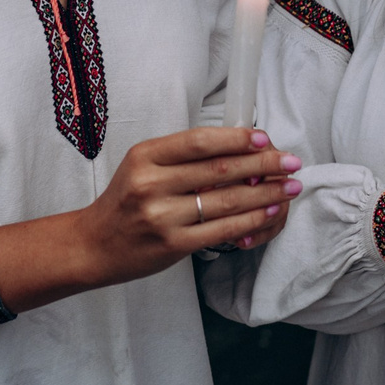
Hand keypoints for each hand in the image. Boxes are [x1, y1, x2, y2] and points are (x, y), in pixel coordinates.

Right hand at [0, 127, 299, 310]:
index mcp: (145, 156)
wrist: (93, 245)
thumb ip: (183, 158)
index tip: (265, 139)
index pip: (199, 142)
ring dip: (266, 194)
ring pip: (226, 200)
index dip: (237, 139)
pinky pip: (222, 230)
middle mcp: (151, 184)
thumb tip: (240, 152)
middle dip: (263, 165)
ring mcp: (161, 216)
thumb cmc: (125, 202)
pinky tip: (269, 213)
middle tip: (291, 162)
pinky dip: (251, 220)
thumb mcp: (143, 167)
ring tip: (290, 188)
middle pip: (219, 169)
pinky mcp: (172, 245)